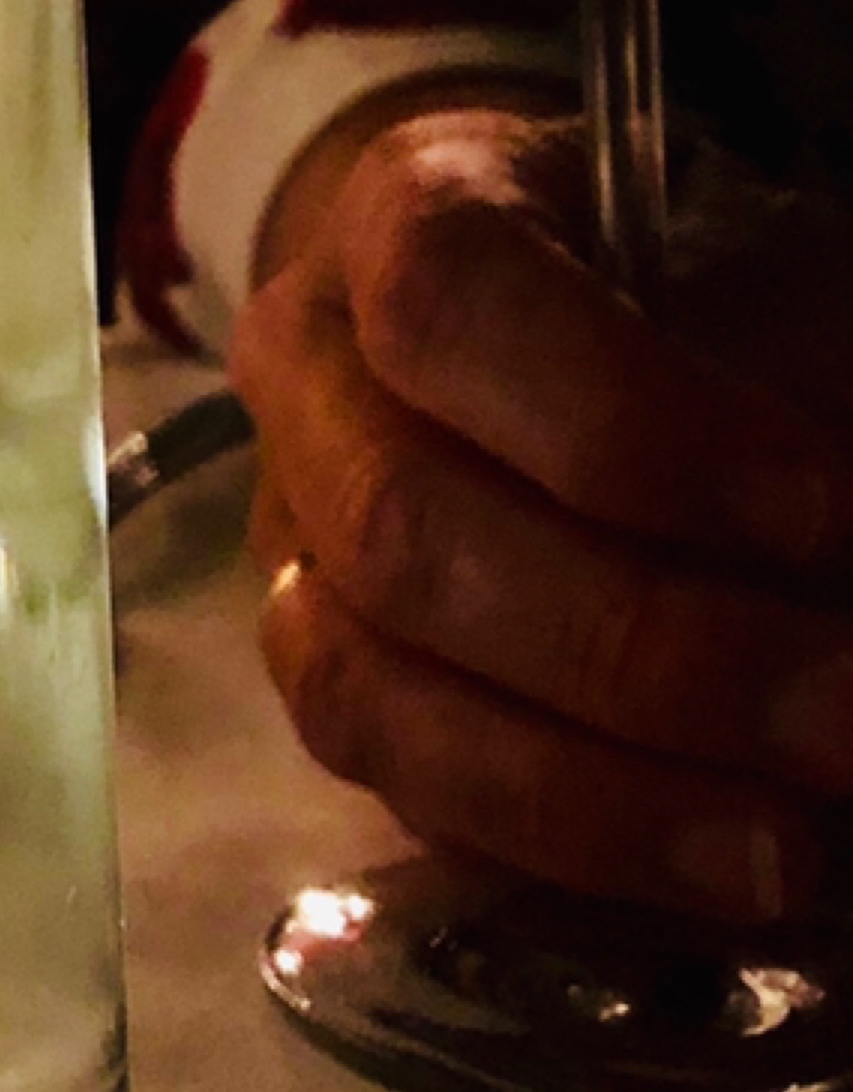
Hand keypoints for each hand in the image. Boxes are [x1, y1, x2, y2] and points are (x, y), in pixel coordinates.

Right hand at [227, 94, 852, 924]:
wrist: (598, 331)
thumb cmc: (705, 288)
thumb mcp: (773, 281)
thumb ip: (802, 391)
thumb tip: (847, 572)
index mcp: (405, 215)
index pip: (452, 304)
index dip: (630, 421)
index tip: (824, 504)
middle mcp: (309, 377)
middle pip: (405, 528)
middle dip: (648, 650)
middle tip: (852, 718)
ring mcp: (295, 541)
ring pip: (373, 688)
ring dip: (598, 791)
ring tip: (790, 852)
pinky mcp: (332, 682)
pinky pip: (404, 792)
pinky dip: (566, 846)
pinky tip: (713, 875)